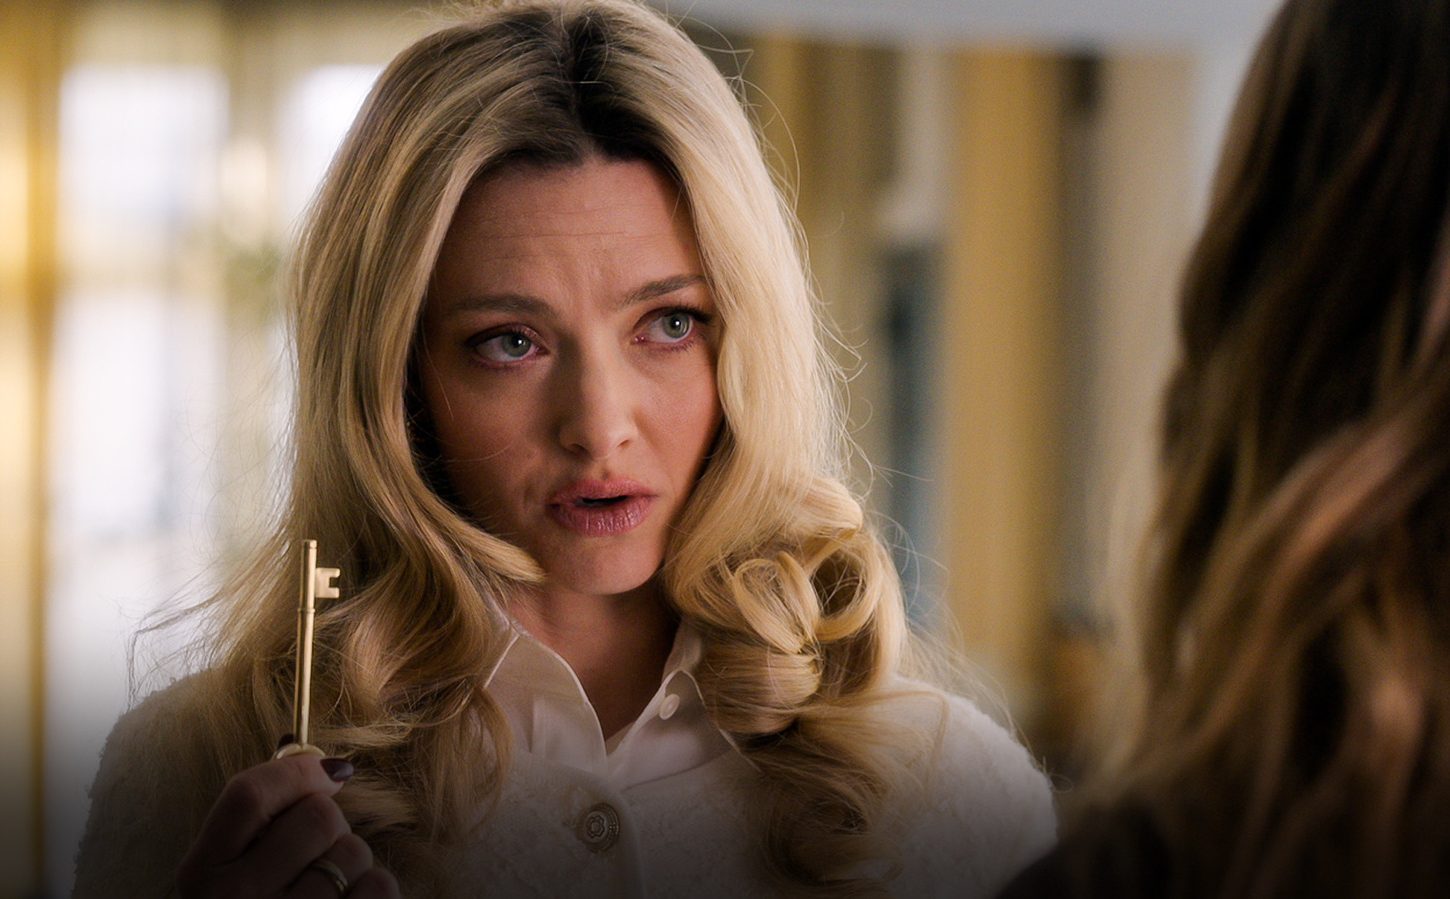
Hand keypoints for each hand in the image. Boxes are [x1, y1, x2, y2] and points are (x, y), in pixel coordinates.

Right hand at [176, 746, 399, 897]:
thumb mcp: (232, 873)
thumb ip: (260, 823)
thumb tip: (326, 765)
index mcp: (202, 874)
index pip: (249, 793)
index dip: (298, 771)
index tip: (328, 773)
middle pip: (317, 816)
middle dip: (330, 828)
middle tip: (315, 856)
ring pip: (354, 853)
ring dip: (353, 865)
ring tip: (329, 890)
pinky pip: (380, 888)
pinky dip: (376, 892)